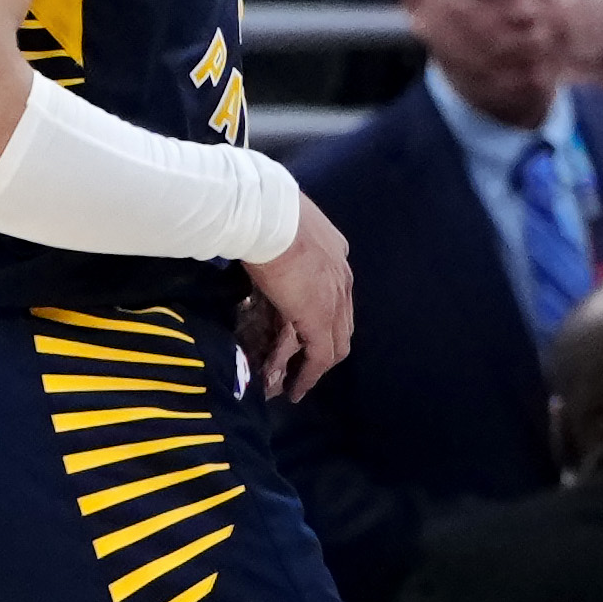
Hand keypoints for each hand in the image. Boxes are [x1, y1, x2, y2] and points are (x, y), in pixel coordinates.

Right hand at [238, 186, 356, 398]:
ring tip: (301, 384)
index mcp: (335, 253)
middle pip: (342, 321)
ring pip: (334, 342)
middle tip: (308, 363)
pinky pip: (320, 356)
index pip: (336, 292)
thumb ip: (283, 242)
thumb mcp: (283, 226)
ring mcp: (334, 299)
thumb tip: (260, 241)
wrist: (265, 213)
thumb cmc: (265, 212)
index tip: (308, 328)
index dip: (325, 313)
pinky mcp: (319, 320)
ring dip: (317, 366)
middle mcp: (342, 277)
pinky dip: (309, 376)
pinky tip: (297, 389)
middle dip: (326, 343)